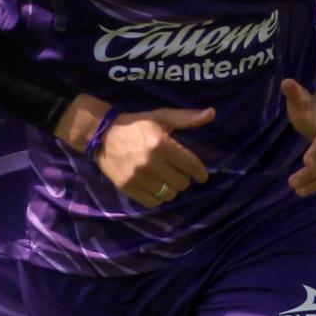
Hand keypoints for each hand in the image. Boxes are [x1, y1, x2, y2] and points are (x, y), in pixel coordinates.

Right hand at [55, 97, 214, 207]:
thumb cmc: (136, 125)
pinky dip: (158, 197)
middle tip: (178, 172)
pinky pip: (153, 202)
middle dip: (184, 178)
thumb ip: (187, 118)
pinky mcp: (128, 188)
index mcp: (162, 144)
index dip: (200, 173)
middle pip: (182, 183)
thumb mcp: (162, 117)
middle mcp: (151, 163)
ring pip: (169, 194)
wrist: (102, 135)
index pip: (192, 166)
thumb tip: (212, 113)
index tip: (201, 175)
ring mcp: (139, 177)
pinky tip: (156, 186)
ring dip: (171, 188)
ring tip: (166, 179)